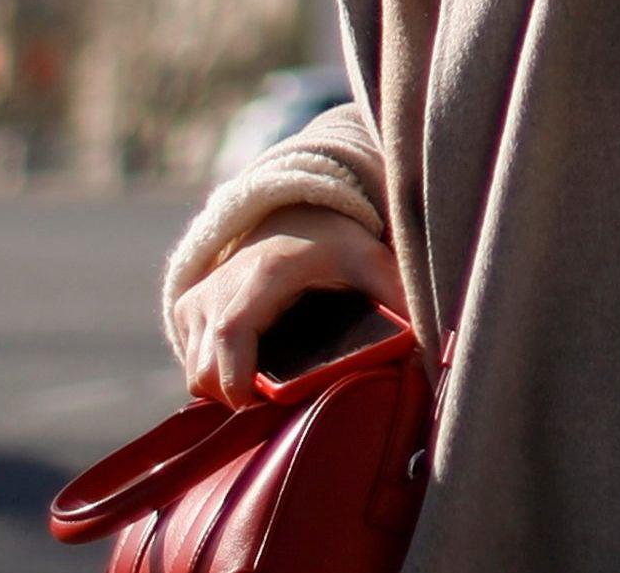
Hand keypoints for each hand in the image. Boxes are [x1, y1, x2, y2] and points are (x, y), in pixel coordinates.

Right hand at [166, 207, 407, 400]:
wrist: (290, 211)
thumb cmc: (331, 241)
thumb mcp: (369, 257)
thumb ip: (396, 294)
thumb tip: (433, 346)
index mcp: (264, 277)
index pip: (234, 336)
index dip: (238, 382)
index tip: (262, 408)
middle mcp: (220, 288)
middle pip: (206, 369)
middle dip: (238, 398)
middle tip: (281, 402)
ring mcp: (198, 300)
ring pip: (196, 372)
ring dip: (227, 388)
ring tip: (270, 385)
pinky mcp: (186, 310)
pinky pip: (191, 363)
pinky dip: (215, 376)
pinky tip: (251, 370)